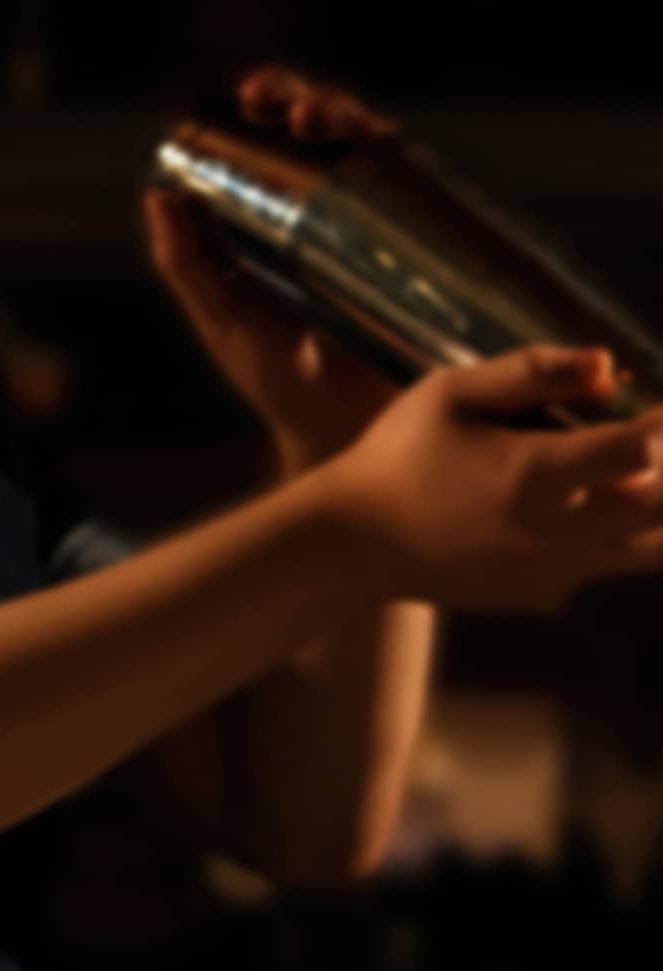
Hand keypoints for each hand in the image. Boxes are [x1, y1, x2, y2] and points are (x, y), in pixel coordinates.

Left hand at [146, 65, 404, 464]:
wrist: (342, 434)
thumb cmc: (278, 381)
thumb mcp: (223, 322)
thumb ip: (188, 267)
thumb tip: (156, 196)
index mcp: (273, 223)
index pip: (268, 145)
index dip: (254, 111)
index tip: (239, 102)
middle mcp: (327, 212)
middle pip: (316, 130)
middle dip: (295, 100)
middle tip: (274, 106)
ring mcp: (374, 222)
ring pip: (361, 139)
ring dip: (338, 112)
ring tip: (310, 121)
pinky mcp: (416, 239)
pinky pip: (410, 177)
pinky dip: (389, 147)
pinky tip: (371, 140)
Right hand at [320, 344, 662, 612]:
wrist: (350, 547)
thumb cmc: (396, 456)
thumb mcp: (451, 392)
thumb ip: (534, 370)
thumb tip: (611, 364)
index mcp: (532, 474)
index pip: (639, 448)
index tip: (657, 403)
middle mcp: (551, 533)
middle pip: (660, 506)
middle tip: (648, 438)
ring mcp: (549, 572)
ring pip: (650, 550)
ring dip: (658, 510)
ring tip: (635, 476)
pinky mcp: (539, 595)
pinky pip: (603, 563)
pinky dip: (616, 532)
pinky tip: (584, 503)